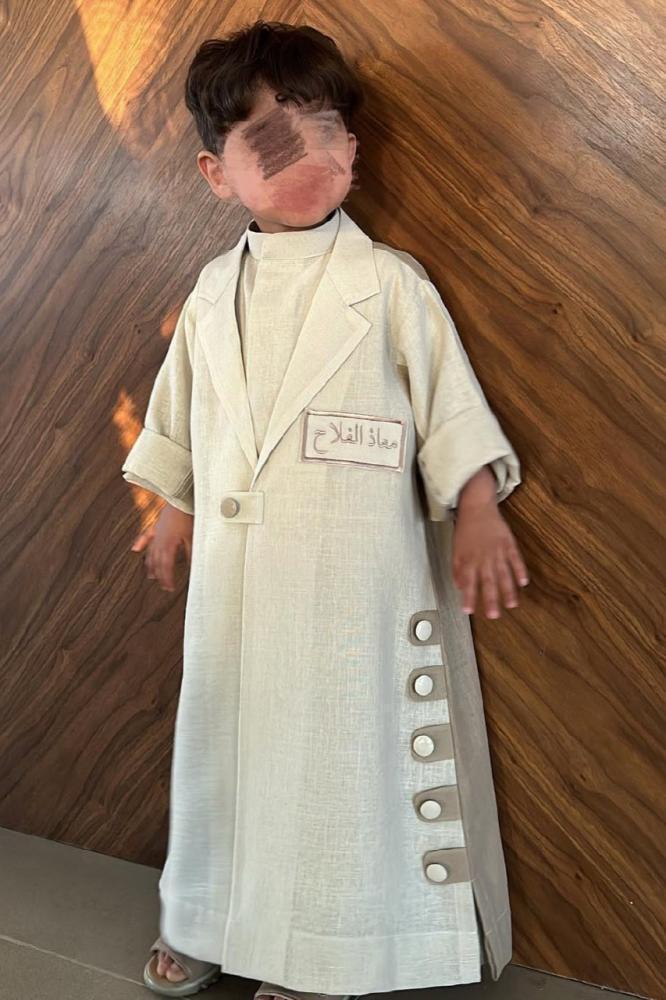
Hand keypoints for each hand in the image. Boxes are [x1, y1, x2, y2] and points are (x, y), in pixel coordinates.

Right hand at [130, 503, 192, 591]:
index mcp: (168, 545)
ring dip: (150, 565)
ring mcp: (156, 534)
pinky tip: (135, 549)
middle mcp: (159, 542)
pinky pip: (145, 537)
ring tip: (150, 576)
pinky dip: (140, 543)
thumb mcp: (191, 537)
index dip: (167, 578)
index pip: (166, 567)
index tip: (169, 588)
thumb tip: (193, 567)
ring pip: (150, 553)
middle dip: (160, 576)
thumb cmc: (186, 518)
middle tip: (163, 586)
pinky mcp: (156, 527)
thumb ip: (191, 553)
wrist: (180, 501)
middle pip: (157, 563)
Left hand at [452, 502, 528, 618]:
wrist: (477, 507)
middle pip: (488, 581)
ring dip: (508, 590)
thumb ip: (457, 569)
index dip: (468, 597)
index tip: (468, 611)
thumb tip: (460, 587)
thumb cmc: (465, 531)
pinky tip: (524, 582)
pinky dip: (520, 570)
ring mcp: (497, 551)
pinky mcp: (508, 543)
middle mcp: (483, 558)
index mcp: (468, 559)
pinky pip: (515, 559)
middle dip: (491, 599)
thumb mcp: (456, 550)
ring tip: (512, 604)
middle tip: (494, 615)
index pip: (468, 582)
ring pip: (504, 573)